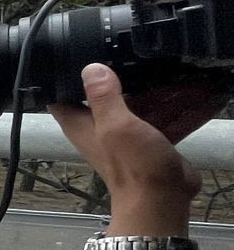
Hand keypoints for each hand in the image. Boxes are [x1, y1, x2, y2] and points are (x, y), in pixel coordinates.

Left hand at [50, 63, 202, 204]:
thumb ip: (103, 97)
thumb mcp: (115, 125)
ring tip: (162, 62)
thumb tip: (90, 68)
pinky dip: (169, 104)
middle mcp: (97, 127)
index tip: (77, 51)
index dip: (66, 75)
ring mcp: (123, 133)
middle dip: (115, 75)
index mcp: (79, 123)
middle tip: (129, 51)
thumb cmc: (133, 165)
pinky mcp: (147, 139)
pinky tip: (188, 86)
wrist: (162, 198)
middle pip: (101, 94)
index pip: (61, 94)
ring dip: (148, 87)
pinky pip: (158, 115)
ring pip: (134, 102)